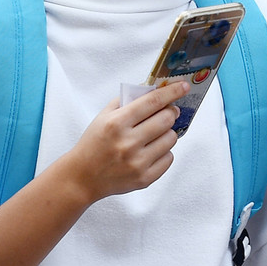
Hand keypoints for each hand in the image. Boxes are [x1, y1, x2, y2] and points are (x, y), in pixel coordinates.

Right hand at [62, 81, 189, 202]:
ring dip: (167, 133)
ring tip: (155, 134)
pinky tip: (151, 151)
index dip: (172, 92)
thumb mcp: (104, 117)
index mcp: (116, 123)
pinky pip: (169, 158)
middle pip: (166, 119)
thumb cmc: (94, 144)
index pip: (152, 102)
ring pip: (171, 139)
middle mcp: (128, 143)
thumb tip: (154, 88)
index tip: (184, 86)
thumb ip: (127, 100)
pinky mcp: (144, 179)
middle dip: (170, 112)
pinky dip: (164, 152)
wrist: (82, 178)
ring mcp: (137, 162)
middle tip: (169, 112)